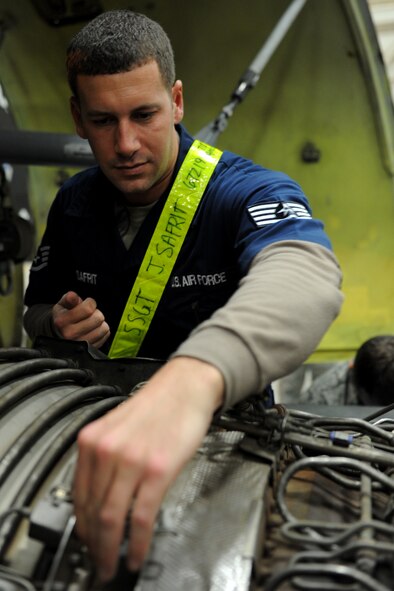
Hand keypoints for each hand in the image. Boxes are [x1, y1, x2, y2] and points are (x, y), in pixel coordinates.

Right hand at [52, 291, 109, 347]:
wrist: (59, 334)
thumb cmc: (63, 317)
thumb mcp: (62, 305)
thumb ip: (68, 298)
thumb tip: (72, 295)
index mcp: (62, 321)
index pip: (88, 309)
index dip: (90, 303)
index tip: (87, 304)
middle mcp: (70, 334)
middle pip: (97, 318)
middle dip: (96, 313)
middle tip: (89, 314)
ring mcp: (80, 343)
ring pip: (103, 328)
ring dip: (100, 323)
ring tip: (92, 321)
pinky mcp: (89, 349)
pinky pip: (105, 336)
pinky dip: (102, 331)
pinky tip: (94, 329)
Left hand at [72, 356, 223, 581]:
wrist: (186, 386)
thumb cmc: (158, 406)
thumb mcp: (117, 427)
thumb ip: (104, 459)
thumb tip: (99, 498)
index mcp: (93, 440)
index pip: (77, 495)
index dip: (80, 526)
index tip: (85, 541)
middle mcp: (106, 449)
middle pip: (91, 511)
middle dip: (93, 545)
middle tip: (98, 561)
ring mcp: (131, 460)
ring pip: (111, 518)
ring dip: (110, 550)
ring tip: (113, 565)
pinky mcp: (157, 469)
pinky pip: (141, 517)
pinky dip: (137, 542)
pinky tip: (137, 553)